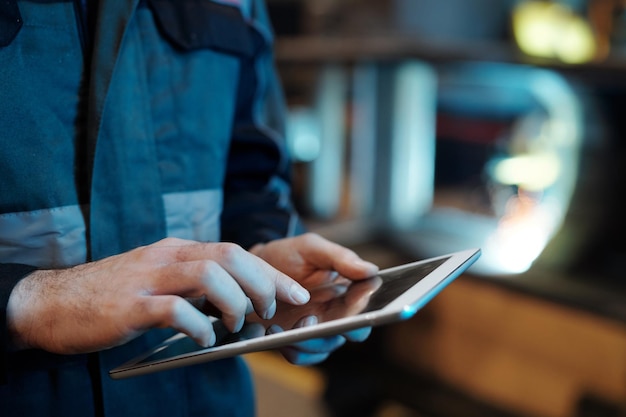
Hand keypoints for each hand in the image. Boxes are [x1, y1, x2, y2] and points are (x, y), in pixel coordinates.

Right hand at [6, 238, 310, 354]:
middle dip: (263, 282)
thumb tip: (236, 304)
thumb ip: (193, 287)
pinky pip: (175, 309)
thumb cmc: (111, 296)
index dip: (269, 272)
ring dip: (234, 301)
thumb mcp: (158, 281)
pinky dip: (198, 323)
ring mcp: (148, 278)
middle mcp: (167, 257)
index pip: (234, 251)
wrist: (51, 301)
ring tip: (238, 325)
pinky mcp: (130, 305)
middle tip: (274, 310)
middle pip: (229, 256)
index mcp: (176, 251)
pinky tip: (205, 337)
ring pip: (208, 274)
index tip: (294, 293)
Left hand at [249, 233, 378, 364]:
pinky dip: (291, 348)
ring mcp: (316, 330)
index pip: (368, 308)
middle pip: (352, 333)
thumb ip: (342, 258)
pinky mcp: (295, 341)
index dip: (366, 310)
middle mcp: (337, 315)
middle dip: (339, 330)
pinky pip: (300, 355)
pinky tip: (275, 331)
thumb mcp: (313, 248)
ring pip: (325, 347)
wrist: (258, 265)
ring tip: (293, 324)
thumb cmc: (290, 255)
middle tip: (318, 319)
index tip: (354, 304)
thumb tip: (372, 271)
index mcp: (349, 293)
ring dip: (310, 340)